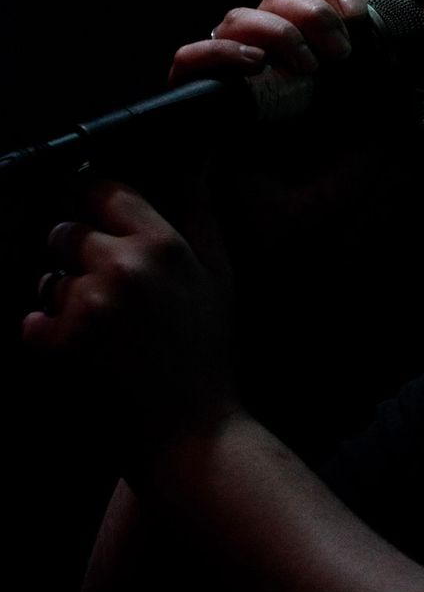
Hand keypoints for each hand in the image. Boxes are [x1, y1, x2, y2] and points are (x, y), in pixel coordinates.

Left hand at [23, 178, 238, 460]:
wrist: (193, 427)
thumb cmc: (211, 352)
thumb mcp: (221, 275)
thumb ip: (203, 214)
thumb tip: (202, 163)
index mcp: (163, 243)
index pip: (106, 191)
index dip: (94, 203)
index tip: (94, 217)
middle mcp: (124, 265)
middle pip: (67, 232)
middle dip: (75, 253)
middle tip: (98, 283)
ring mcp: (92, 304)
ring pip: (51, 279)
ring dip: (63, 298)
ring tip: (97, 325)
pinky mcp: (67, 342)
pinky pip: (34, 321)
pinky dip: (45, 333)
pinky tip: (72, 346)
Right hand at [168, 0, 374, 237]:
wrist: (257, 255)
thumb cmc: (306, 210)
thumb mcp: (363, 160)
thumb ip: (387, 120)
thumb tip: (411, 76)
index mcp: (306, 64)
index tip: (358, 14)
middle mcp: (264, 63)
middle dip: (313, 12)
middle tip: (338, 54)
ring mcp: (226, 80)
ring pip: (238, 17)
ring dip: (278, 29)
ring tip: (304, 67)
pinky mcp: (191, 104)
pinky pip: (190, 58)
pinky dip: (222, 52)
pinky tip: (253, 66)